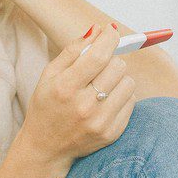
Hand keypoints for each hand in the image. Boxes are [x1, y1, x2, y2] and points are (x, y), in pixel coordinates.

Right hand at [18, 24, 136, 163]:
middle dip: (111, 60)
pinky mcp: (111, 133)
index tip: (112, 32)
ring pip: (129, 83)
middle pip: (117, 66)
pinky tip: (105, 102)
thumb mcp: (49, 75)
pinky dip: (121, 96)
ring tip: (102, 86)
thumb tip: (98, 29)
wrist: (46, 147)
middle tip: (100, 66)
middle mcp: (84, 106)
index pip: (98, 56)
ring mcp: (100, 122)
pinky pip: (131, 102)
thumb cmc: (47, 106)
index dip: (110, 38)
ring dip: (118, 79)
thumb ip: (73, 50)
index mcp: (65, 88)